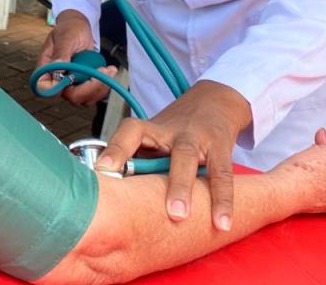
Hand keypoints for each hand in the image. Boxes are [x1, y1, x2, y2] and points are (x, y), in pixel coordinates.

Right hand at [35, 9, 116, 105]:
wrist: (79, 28)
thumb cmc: (69, 29)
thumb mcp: (65, 38)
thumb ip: (61, 53)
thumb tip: (57, 69)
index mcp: (46, 70)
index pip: (45, 89)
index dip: (58, 89)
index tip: (73, 77)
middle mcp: (58, 81)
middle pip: (71, 97)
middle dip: (90, 87)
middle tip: (102, 71)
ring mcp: (72, 84)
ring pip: (85, 99)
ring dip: (100, 86)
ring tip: (109, 69)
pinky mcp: (85, 84)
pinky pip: (95, 94)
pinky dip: (105, 84)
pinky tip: (109, 70)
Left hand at [97, 80, 251, 230]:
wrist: (215, 101)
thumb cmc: (175, 129)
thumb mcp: (154, 137)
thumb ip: (136, 159)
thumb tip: (108, 190)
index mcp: (153, 128)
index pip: (130, 131)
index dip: (116, 149)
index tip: (102, 169)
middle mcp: (176, 131)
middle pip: (170, 151)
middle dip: (158, 176)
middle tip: (142, 197)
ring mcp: (200, 139)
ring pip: (192, 160)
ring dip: (185, 188)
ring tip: (180, 216)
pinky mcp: (221, 149)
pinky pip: (223, 175)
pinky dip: (224, 200)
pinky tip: (222, 223)